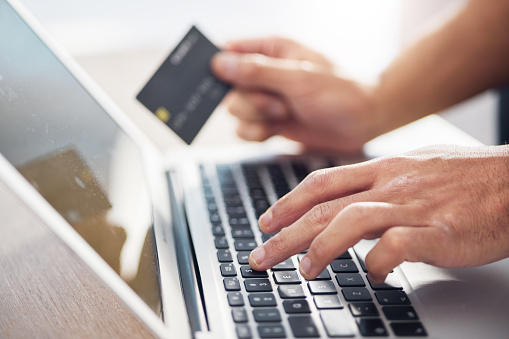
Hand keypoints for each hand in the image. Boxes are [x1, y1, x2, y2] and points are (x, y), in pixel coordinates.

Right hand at [211, 37, 381, 153]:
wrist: (363, 122)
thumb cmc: (339, 92)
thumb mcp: (298, 78)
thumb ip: (258, 71)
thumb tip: (219, 63)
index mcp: (271, 50)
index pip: (229, 52)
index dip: (217, 66)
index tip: (215, 80)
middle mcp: (265, 74)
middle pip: (228, 88)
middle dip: (248, 101)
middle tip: (276, 103)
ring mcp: (266, 100)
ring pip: (236, 111)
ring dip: (256, 118)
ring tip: (284, 114)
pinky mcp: (270, 122)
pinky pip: (245, 130)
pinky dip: (257, 133)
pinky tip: (276, 130)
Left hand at [247, 144, 508, 282]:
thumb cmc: (470, 178)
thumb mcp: (417, 166)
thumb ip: (381, 181)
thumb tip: (350, 201)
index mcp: (385, 167)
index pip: (322, 183)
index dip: (288, 202)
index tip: (267, 221)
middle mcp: (392, 184)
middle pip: (324, 207)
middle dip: (285, 233)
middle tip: (262, 255)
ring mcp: (414, 207)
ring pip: (349, 222)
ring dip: (319, 248)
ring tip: (304, 270)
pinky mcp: (438, 233)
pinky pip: (394, 248)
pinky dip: (375, 265)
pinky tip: (372, 275)